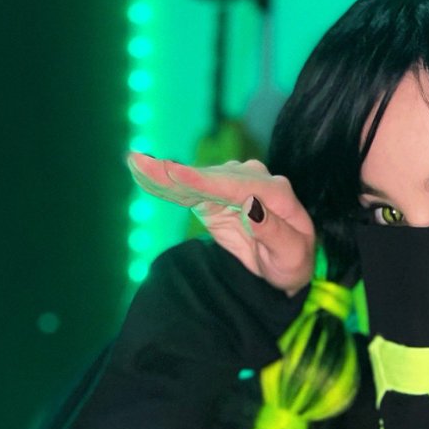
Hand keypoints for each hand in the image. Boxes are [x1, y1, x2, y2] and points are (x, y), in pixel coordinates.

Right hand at [127, 152, 315, 295]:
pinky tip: (142, 173)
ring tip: (136, 164)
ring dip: (165, 174)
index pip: (237, 185)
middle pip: (211, 177)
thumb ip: (273, 231)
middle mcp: (253, 180)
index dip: (205, 180)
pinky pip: (188, 191)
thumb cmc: (292, 261)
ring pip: (195, 181)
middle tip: (140, 163)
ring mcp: (232, 184)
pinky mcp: (214, 195)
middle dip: (176, 172)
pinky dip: (166, 185)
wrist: (283, 265)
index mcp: (276, 192)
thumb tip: (252, 206)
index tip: (177, 173)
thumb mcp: (291, 255)